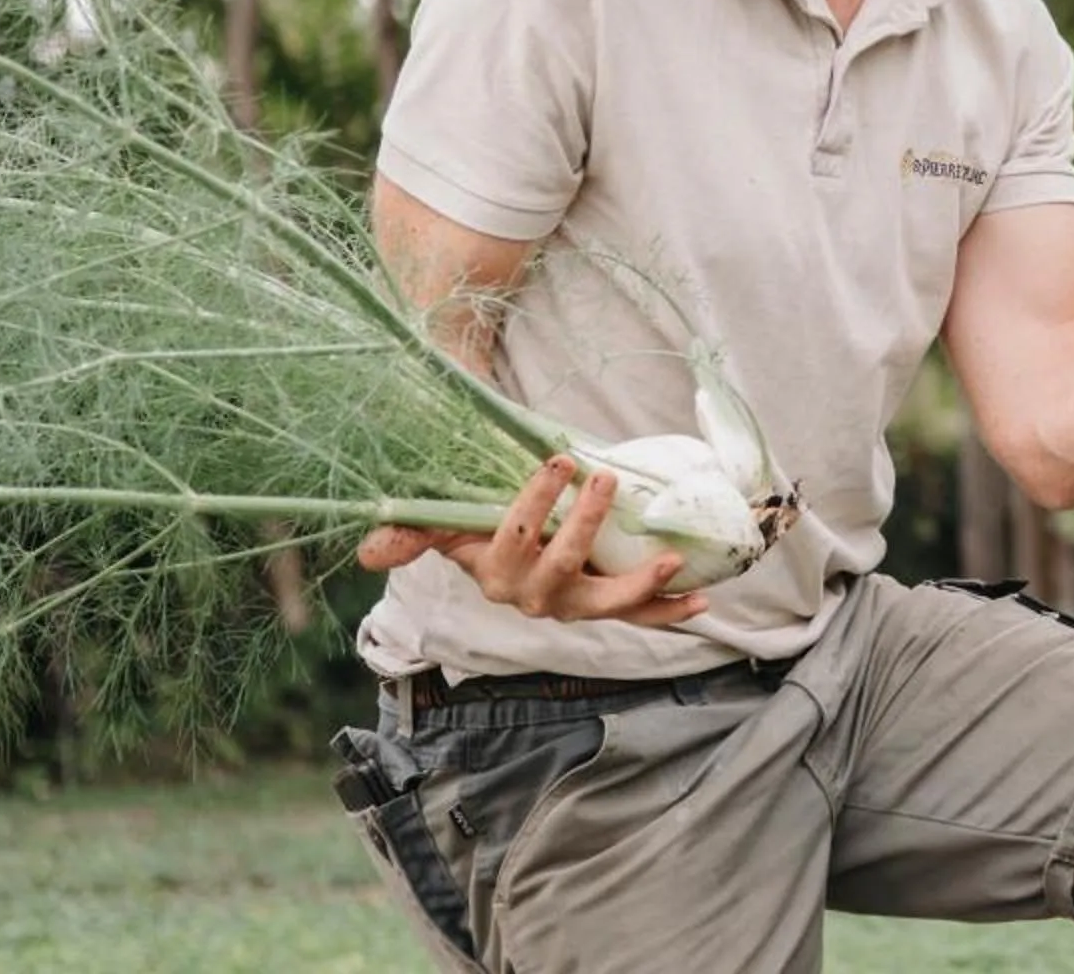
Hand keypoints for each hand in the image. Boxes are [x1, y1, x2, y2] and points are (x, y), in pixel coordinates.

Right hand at [356, 456, 710, 628]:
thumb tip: (369, 554)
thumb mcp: (442, 523)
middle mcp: (533, 597)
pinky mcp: (604, 606)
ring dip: (641, 585)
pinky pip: (639, 615)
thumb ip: (410, 534)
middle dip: (583, 526)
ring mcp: (572, 605)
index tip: (558, 459)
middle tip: (604, 480)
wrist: (503, 549)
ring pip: (606, 602)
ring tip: (673, 560)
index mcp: (495, 574)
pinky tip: (703, 602)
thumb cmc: (475, 524)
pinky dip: (669, 612)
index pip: (512, 536)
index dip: (534, 502)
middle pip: (561, 569)